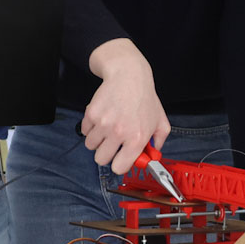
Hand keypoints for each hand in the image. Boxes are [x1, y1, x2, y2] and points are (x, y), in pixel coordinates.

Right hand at [84, 39, 168, 174]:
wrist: (128, 75)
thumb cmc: (144, 98)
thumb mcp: (160, 122)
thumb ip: (158, 142)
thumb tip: (152, 156)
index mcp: (137, 139)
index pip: (119, 168)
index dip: (119, 164)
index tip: (120, 158)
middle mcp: (120, 133)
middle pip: (101, 159)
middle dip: (106, 153)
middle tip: (112, 142)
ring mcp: (104, 123)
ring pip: (90, 146)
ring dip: (97, 139)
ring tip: (108, 127)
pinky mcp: (91, 114)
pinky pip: (84, 131)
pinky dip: (90, 127)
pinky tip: (102, 117)